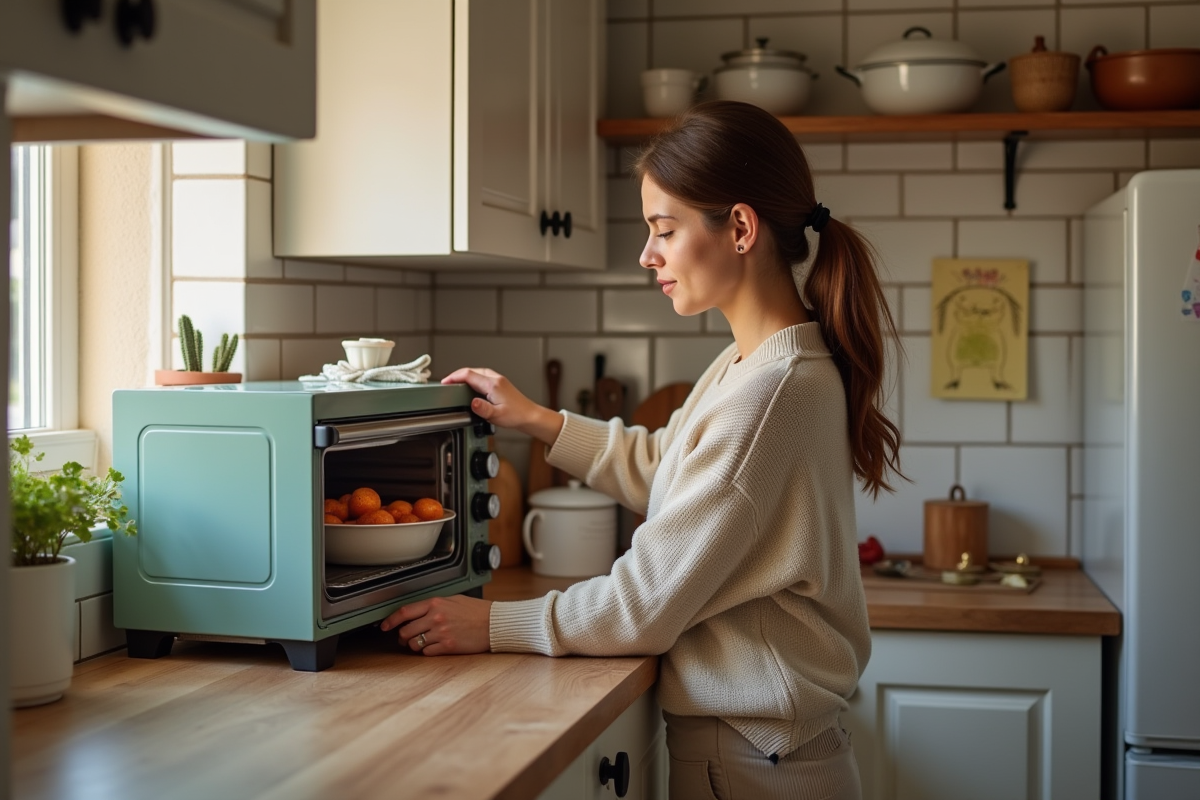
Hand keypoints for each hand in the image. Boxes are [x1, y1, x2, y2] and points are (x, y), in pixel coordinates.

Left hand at [380, 594, 493, 655]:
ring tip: (420, 643)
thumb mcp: (454, 600)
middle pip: (406, 630)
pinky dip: (427, 651)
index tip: (384, 626)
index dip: (391, 620)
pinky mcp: (448, 646)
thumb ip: (435, 605)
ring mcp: (441, 633)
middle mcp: (436, 617)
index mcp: (436, 603)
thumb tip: (418, 612)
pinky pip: (427, 652)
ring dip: (414, 645)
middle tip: (405, 638)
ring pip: (414, 644)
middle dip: (402, 637)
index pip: (405, 612)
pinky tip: (434, 647)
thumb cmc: (477, 611)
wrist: (494, 623)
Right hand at [441, 367, 563, 443]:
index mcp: (493, 384)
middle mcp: (495, 379)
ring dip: (465, 375)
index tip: (444, 383)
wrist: (530, 416)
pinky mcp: (501, 384)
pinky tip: (471, 385)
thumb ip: (483, 409)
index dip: (454, 377)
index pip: (468, 375)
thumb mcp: (497, 415)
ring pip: (477, 372)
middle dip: (457, 375)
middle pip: (472, 370)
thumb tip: (472, 403)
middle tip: (447, 383)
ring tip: (456, 383)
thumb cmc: (516, 415)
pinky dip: (473, 378)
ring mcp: (499, 380)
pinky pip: (483, 376)